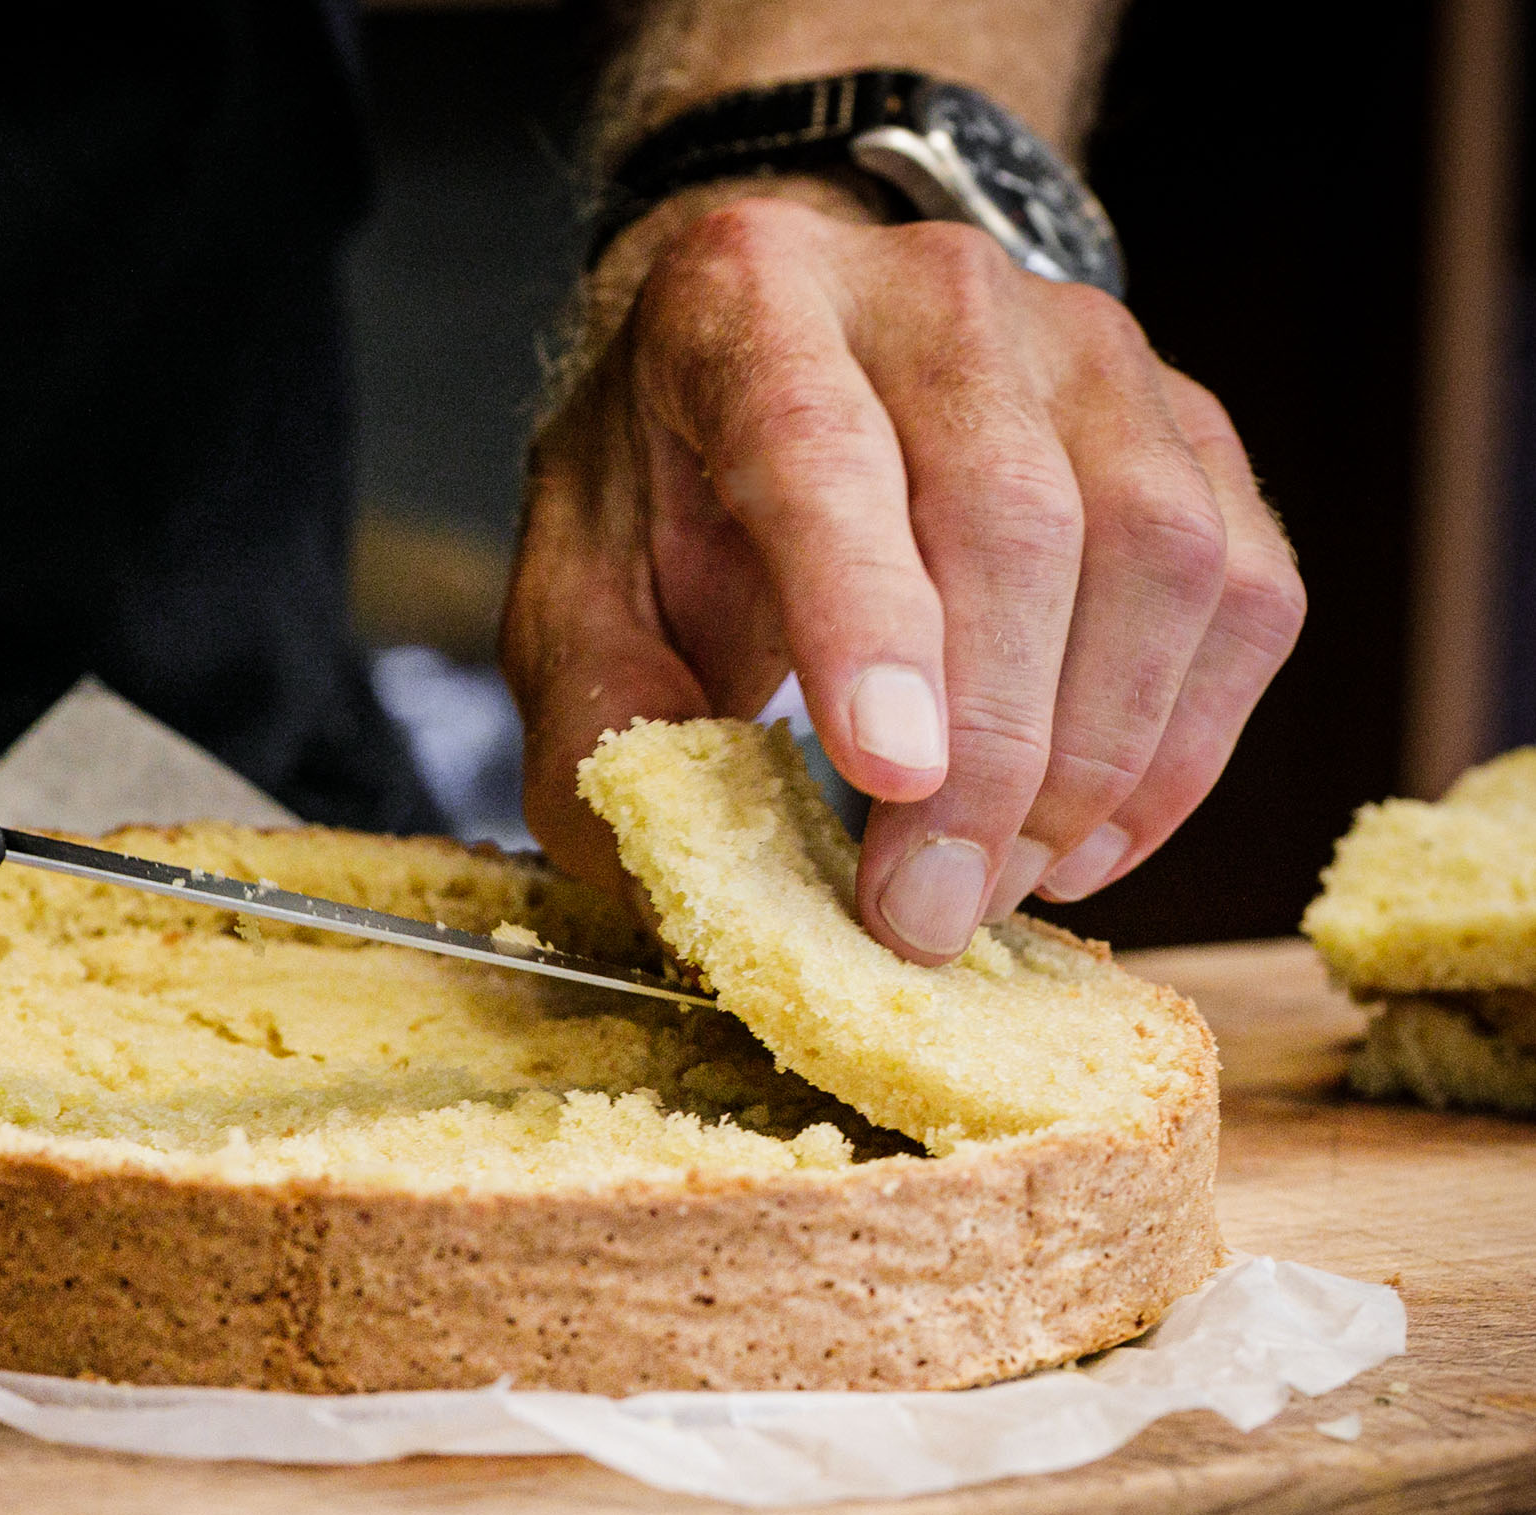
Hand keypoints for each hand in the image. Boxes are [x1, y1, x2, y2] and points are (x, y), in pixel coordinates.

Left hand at [503, 188, 1305, 963]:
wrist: (785, 345)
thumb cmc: (675, 484)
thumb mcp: (578, 588)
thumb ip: (599, 720)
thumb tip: (671, 878)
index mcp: (752, 306)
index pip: (821, 449)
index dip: (866, 617)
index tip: (888, 775)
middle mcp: (940, 295)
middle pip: (1013, 518)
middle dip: (988, 752)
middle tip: (926, 911)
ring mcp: (1092, 347)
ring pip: (1157, 556)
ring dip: (1094, 762)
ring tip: (998, 886)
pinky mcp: (1194, 423)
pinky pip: (1243, 594)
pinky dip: (1180, 747)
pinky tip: (1085, 839)